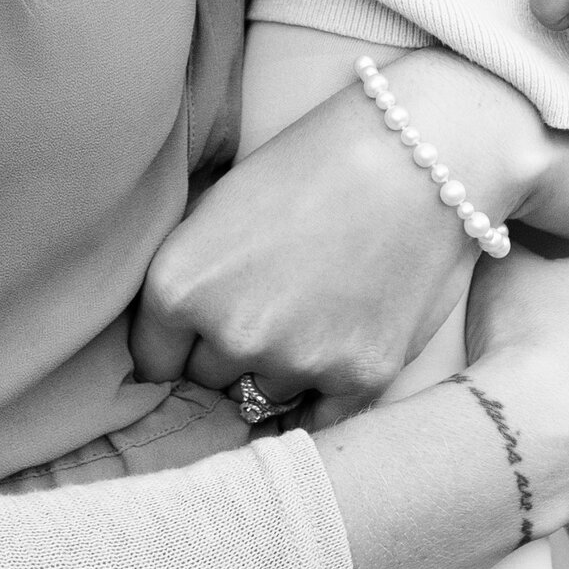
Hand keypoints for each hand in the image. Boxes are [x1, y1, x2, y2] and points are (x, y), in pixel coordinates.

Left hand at [132, 63, 546, 407]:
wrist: (415, 153)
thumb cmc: (315, 162)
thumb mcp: (221, 205)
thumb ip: (191, 277)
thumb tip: (169, 341)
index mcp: (179, 285)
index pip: (153, 358)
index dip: (182, 338)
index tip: (208, 321)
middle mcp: (231, 332)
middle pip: (209, 379)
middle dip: (233, 350)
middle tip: (276, 300)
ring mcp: (298, 360)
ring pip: (265, 394)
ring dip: (283, 367)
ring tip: (319, 307)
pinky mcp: (360, 377)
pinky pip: (322, 415)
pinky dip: (328, 389)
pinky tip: (344, 338)